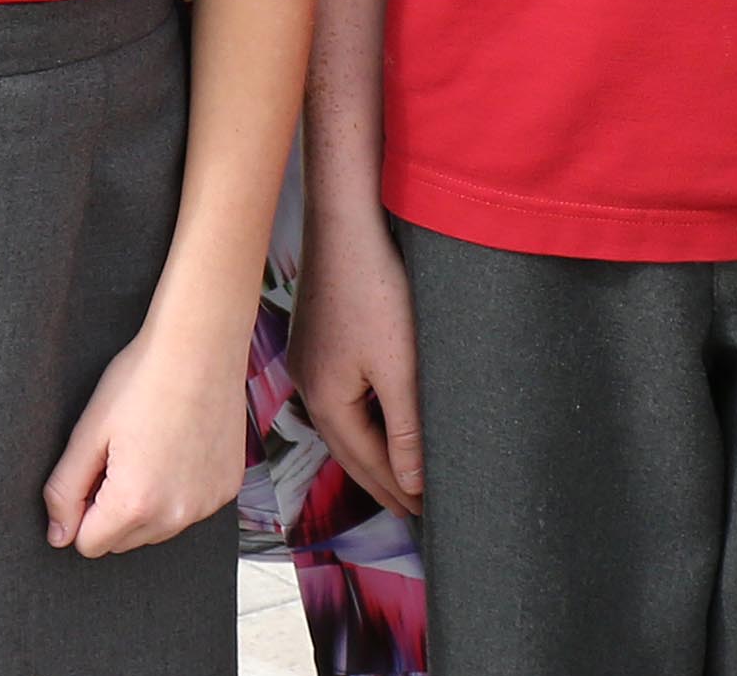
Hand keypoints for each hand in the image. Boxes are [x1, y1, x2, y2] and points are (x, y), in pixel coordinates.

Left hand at [44, 308, 248, 557]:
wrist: (200, 348)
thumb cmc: (141, 380)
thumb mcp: (88, 432)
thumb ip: (64, 491)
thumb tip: (57, 536)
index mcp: (134, 505)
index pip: (89, 544)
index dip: (80, 510)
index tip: (91, 471)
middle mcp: (176, 516)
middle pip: (124, 541)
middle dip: (111, 510)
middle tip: (117, 454)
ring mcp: (206, 505)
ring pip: (158, 529)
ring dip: (145, 504)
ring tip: (148, 447)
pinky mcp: (226, 490)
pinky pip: (189, 509)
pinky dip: (178, 490)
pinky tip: (176, 447)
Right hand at [288, 215, 425, 520]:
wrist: (346, 220)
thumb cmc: (373, 287)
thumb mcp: (400, 366)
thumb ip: (407, 429)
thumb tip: (411, 482)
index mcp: (326, 398)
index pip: (366, 463)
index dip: (399, 492)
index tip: (428, 516)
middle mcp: (309, 383)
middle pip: (349, 449)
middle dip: (382, 482)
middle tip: (415, 511)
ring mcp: (310, 359)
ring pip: (343, 423)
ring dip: (372, 451)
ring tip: (399, 475)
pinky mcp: (318, 338)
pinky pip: (340, 396)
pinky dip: (364, 420)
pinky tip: (378, 418)